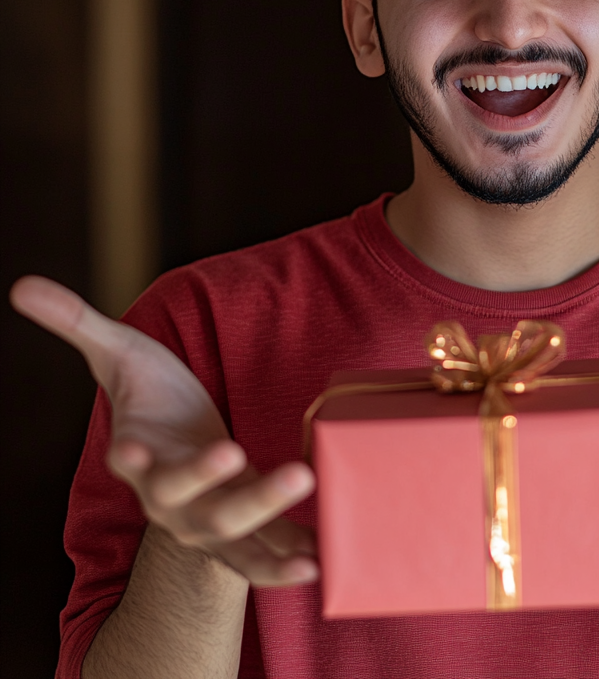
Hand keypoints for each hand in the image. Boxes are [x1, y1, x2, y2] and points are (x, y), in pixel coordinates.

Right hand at [10, 276, 317, 586]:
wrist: (180, 439)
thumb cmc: (151, 395)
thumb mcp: (118, 352)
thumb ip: (77, 323)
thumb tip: (22, 284)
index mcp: (139, 456)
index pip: (128, 463)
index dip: (128, 458)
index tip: (125, 449)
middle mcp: (169, 498)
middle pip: (184, 503)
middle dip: (211, 484)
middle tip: (237, 454)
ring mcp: (205, 517)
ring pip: (229, 534)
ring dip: (265, 526)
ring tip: (303, 514)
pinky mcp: (242, 527)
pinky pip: (260, 555)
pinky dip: (285, 562)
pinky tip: (319, 563)